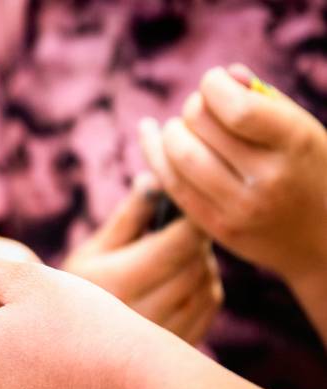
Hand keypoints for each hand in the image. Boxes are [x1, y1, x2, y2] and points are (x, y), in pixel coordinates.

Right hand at [63, 173, 221, 344]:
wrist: (70, 344)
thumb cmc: (81, 287)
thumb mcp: (95, 249)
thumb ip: (130, 215)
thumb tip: (157, 178)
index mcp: (115, 281)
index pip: (180, 243)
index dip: (192, 220)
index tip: (188, 210)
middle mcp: (139, 314)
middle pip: (196, 264)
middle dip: (196, 243)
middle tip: (183, 232)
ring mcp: (160, 337)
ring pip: (207, 285)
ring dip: (202, 265)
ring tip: (179, 258)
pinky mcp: (178, 346)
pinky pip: (210, 307)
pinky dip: (205, 287)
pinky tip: (183, 282)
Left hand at [140, 64, 326, 282]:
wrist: (323, 238)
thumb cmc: (309, 169)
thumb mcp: (303, 129)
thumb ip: (265, 99)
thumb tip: (225, 75)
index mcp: (295, 144)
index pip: (238, 110)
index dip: (213, 86)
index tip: (213, 81)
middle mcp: (268, 179)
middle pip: (201, 128)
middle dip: (192, 107)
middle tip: (200, 108)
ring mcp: (239, 208)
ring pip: (179, 157)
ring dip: (170, 132)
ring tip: (181, 126)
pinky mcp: (217, 228)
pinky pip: (172, 186)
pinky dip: (156, 156)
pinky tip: (153, 137)